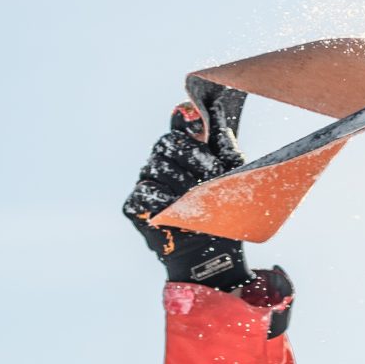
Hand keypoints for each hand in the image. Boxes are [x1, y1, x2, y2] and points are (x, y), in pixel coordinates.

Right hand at [124, 91, 249, 291]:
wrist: (213, 254)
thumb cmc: (222, 213)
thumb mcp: (230, 177)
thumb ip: (222, 144)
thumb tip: (218, 108)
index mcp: (182, 151)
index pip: (178, 124)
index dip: (186, 124)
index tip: (202, 131)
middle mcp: (160, 162)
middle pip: (166, 143)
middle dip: (193, 157)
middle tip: (213, 176)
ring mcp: (145, 182)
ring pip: (156, 168)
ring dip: (182, 184)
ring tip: (199, 202)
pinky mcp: (133, 206)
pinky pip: (144, 192)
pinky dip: (163, 202)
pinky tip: (177, 213)